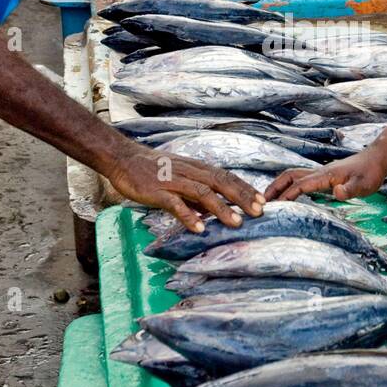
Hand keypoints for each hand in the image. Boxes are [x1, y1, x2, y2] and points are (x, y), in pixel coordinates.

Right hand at [106, 143, 263, 231]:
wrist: (124, 159)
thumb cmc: (153, 170)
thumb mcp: (180, 179)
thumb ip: (196, 194)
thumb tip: (213, 212)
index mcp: (196, 169)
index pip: (226, 176)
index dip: (245, 188)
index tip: (263, 200)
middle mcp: (189, 172)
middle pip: (220, 182)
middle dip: (242, 197)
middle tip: (259, 212)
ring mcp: (173, 181)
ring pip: (202, 193)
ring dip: (221, 208)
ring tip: (236, 223)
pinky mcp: (157, 191)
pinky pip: (175, 204)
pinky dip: (189, 215)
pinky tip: (199, 228)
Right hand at [265, 146, 386, 202]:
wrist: (376, 159)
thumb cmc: (371, 173)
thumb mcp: (364, 185)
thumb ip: (350, 190)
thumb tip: (336, 192)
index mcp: (325, 175)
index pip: (300, 185)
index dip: (287, 195)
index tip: (274, 206)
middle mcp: (319, 172)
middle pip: (289, 176)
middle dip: (274, 188)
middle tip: (261, 202)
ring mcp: (320, 172)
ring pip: (292, 175)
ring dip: (279, 185)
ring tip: (269, 199)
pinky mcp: (323, 175)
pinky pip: (300, 178)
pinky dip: (288, 184)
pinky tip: (288, 195)